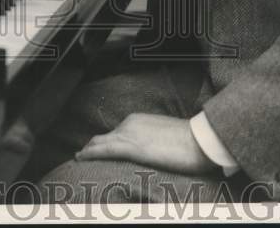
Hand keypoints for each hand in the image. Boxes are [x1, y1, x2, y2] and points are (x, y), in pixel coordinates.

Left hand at [75, 113, 215, 175]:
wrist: (200, 140)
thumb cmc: (189, 142)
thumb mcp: (165, 137)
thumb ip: (152, 141)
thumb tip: (149, 153)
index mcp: (138, 120)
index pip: (114, 133)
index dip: (102, 143)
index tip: (95, 151)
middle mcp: (130, 123)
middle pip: (103, 137)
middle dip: (91, 147)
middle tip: (81, 157)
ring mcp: (129, 134)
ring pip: (99, 143)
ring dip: (89, 152)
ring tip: (79, 159)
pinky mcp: (131, 147)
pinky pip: (103, 150)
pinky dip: (89, 154)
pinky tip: (80, 159)